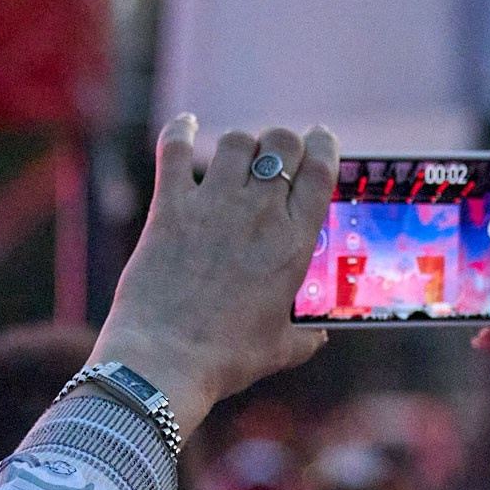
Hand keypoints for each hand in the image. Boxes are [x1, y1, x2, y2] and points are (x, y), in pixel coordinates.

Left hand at [90, 116, 339, 433]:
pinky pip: (177, 150)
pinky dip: (181, 132)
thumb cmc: (226, 360)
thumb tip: (318, 338)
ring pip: (237, 142)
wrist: (165, 362)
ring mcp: (213, 206)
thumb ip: (304, 338)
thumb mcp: (279, 350)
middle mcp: (259, 214)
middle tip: (275, 157)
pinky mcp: (170, 208)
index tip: (320, 140)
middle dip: (282, 143)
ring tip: (236, 158)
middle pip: (281, 144)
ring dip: (241, 144)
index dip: (323, 146)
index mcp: (294, 244)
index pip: (320, 171)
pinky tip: (186, 126)